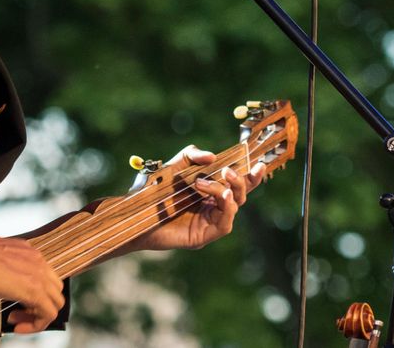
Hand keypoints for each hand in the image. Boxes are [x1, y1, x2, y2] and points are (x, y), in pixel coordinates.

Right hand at [0, 207, 63, 332]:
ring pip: (56, 302)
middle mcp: (39, 261)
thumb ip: (2, 265)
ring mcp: (39, 275)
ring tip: (17, 321)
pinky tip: (18, 327)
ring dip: (38, 316)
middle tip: (18, 313)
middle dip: (38, 305)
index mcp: (29, 253)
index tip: (18, 302)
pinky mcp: (35, 290)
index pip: (45, 277)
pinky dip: (36, 325)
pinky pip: (48, 314)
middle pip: (54, 290)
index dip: (34, 293)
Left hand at [130, 145, 265, 251]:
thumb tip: (212, 156)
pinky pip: (225, 223)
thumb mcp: (172, 166)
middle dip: (241, 181)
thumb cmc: (151, 191)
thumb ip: (190, 155)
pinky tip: (221, 195)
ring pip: (233, 206)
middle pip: (240, 195)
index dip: (251, 176)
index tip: (260, 163)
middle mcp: (212, 208)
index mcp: (208, 193)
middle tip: (228, 171)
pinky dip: (226, 206)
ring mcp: (208, 224)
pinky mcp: (203, 237)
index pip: (235, 184)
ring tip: (204, 183)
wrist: (133, 214)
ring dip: (225, 191)